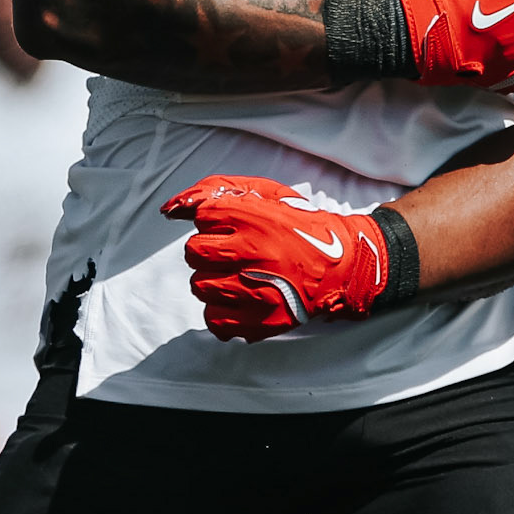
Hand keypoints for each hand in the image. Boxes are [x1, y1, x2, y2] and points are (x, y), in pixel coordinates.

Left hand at [163, 175, 390, 340]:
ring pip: (200, 286)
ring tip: (238, 276)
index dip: (214, 221)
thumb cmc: (302, 228)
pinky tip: (240, 299)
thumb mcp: (267, 195)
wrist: (344, 266)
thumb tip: (170, 209)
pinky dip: (222, 310)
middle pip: (194, 252)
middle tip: (230, 253)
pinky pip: (213, 319)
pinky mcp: (261, 321)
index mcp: (256, 219)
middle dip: (208, 251)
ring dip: (213, 280)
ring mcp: (257, 290)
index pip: (203, 217)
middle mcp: (254, 253)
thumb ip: (218, 192)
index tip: (231, 227)